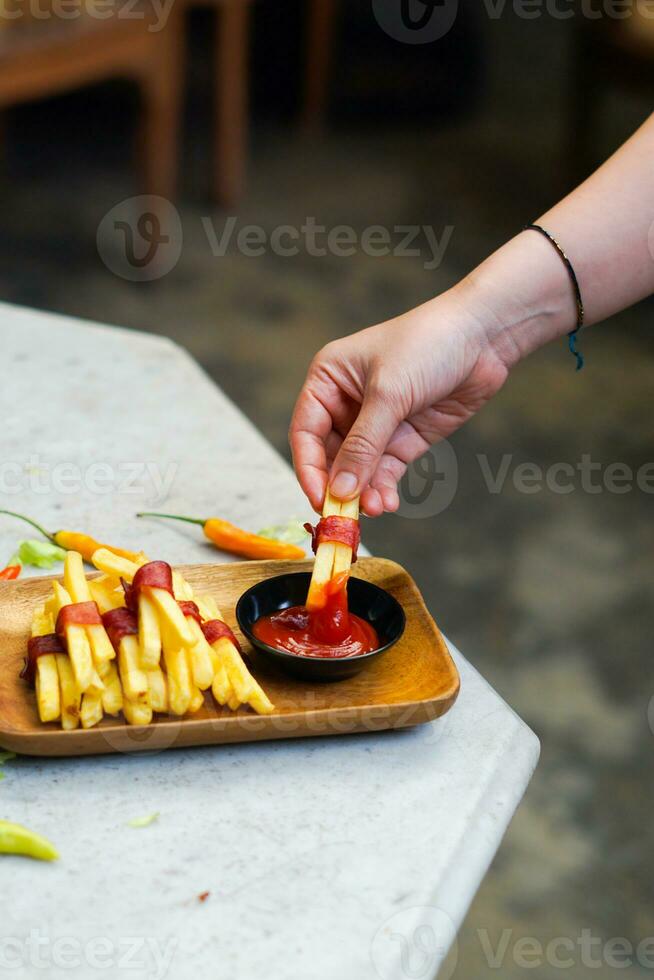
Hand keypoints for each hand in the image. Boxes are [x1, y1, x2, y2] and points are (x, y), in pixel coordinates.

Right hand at [289, 285, 512, 516]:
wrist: (485, 337)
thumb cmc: (428, 345)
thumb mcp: (389, 394)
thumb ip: (362, 445)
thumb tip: (338, 491)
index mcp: (328, 380)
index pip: (305, 432)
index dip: (309, 468)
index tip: (318, 499)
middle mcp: (346, 402)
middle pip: (329, 456)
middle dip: (339, 485)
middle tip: (344, 516)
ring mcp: (376, 423)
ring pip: (358, 469)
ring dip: (363, 492)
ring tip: (376, 509)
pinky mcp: (404, 438)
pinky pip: (384, 471)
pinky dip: (384, 489)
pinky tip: (388, 502)